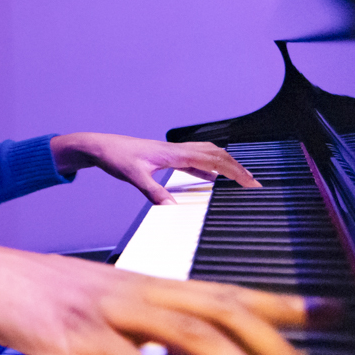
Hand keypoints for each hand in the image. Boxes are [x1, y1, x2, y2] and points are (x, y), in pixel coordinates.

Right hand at [0, 228, 321, 354]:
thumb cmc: (34, 293)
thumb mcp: (98, 302)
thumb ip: (142, 327)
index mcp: (147, 280)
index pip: (230, 289)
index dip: (286, 305)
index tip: (336, 318)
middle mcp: (140, 288)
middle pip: (230, 315)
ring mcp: (112, 310)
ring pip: (201, 339)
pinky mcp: (81, 338)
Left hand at [51, 132, 258, 204]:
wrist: (99, 146)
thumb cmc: (115, 156)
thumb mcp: (134, 176)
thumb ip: (153, 191)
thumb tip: (171, 208)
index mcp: (174, 152)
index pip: (213, 160)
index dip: (235, 171)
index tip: (252, 184)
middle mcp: (177, 150)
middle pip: (217, 154)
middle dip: (238, 168)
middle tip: (255, 184)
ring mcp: (172, 153)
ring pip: (208, 155)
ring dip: (226, 166)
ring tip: (241, 180)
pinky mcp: (166, 157)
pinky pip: (195, 161)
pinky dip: (209, 169)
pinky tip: (213, 179)